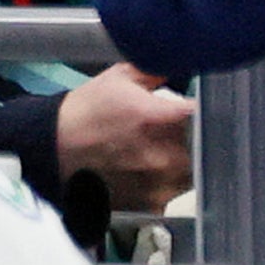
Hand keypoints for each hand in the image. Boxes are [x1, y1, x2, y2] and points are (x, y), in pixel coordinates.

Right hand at [56, 63, 193, 212]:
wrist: (54, 147)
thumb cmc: (88, 110)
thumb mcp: (121, 77)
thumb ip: (158, 70)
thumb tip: (185, 60)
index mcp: (160, 119)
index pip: (206, 115)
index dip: (210, 110)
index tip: (206, 108)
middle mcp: (164, 156)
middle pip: (204, 146)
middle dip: (195, 136)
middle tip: (177, 130)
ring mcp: (158, 184)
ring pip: (191, 172)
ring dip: (184, 161)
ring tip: (159, 151)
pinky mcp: (150, 204)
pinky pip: (173, 193)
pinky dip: (167, 184)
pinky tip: (147, 171)